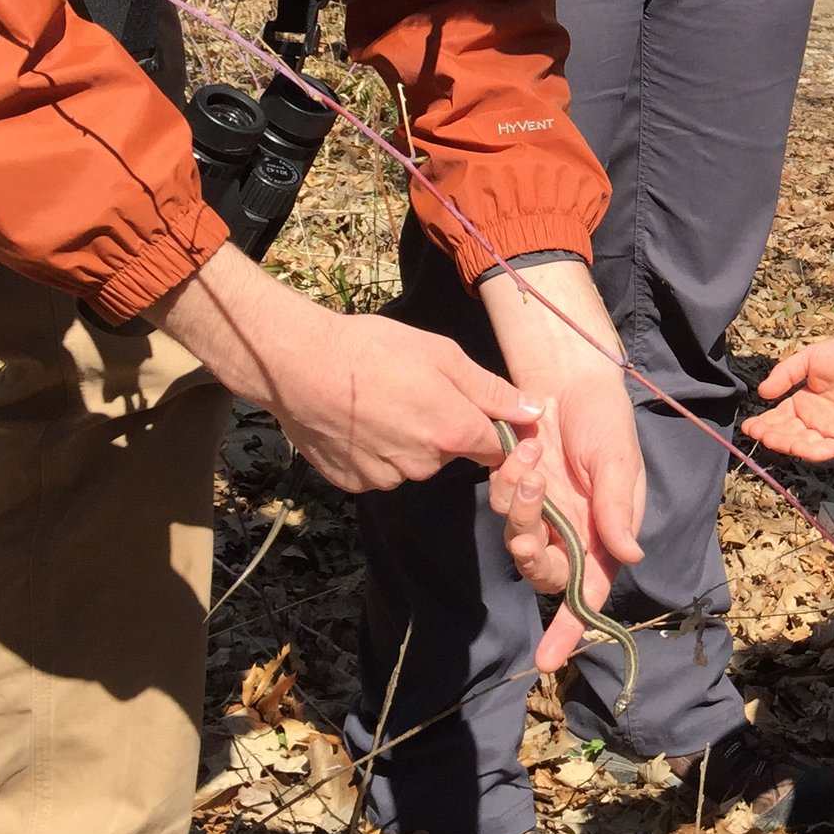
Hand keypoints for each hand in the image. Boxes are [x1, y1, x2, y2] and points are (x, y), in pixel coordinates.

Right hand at [150, 247, 531, 490]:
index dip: (493, 430)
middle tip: (414, 391)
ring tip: (382, 402)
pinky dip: (375, 453)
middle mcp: (424, 464)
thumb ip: (491, 390)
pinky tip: (359, 421)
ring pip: (414, 464)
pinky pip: (379, 471)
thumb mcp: (443, 355)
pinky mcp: (353, 483)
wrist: (299, 364)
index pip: (495, 448)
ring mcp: (385, 477)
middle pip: (450, 454)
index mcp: (453, 432)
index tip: (477, 410)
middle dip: (443, 429)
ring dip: (408, 442)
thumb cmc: (374, 350)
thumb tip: (533, 412)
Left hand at [493, 375, 651, 669]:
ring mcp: (541, 510)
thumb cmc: (605, 419)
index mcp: (605, 532)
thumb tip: (630, 558)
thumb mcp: (616, 461)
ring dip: (519, 508)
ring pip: (518, 537)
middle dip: (533, 556)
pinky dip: (506, 484)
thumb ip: (616, 509)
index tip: (549, 660)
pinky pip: (500, 503)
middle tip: (529, 532)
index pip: (592, 592)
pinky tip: (518, 452)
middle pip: (546, 571)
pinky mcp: (513, 488)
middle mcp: (572, 530)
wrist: (568, 378)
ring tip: (530, 465)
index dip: (571, 628)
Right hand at [742, 329, 833, 459]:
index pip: (778, 418)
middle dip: (770, 435)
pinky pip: (826, 449)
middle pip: (787, 433)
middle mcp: (814, 419)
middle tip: (756, 432)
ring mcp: (830, 430)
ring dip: (785, 443)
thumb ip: (785, 375)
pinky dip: (811, 451)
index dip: (763, 424)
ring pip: (803, 444)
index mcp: (804, 402)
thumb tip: (762, 393)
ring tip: (769, 437)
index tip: (748, 426)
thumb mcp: (808, 360)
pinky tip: (796, 446)